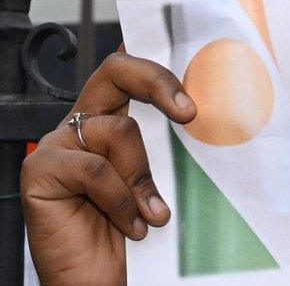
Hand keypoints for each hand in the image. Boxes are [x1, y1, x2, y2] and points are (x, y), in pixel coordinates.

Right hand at [20, 50, 195, 284]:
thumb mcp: (156, 180)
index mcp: (107, 120)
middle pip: (114, 71)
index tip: (194, 95)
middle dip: (157, 81)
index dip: (158, 69)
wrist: (95, 279)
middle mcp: (80, 124)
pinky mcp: (40, 170)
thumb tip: (205, 115)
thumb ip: (167, 147)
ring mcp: (56, 144)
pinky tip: (131, 226)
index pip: (128, 72)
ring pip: (118, 132)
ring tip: (150, 214)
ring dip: (143, 177)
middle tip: (189, 113)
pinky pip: (96, 171)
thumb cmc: (128, 230)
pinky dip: (122, 201)